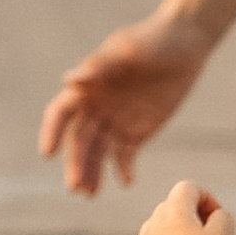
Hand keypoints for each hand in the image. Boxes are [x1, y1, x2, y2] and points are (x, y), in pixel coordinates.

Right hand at [40, 13, 212, 197]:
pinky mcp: (138, 131)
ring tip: (90, 194)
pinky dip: (123, 169)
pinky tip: (126, 181)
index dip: (52, 132)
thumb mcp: (128, 51)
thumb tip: (69, 80)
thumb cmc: (153, 40)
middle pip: (79, 140)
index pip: (61, 113)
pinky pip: (125, 156)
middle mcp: (96, 106)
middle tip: (76, 187)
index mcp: (87, 85)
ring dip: (92, 173)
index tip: (48, 154)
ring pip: (98, 153)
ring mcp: (115, 120)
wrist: (186, 43)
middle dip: (76, 164)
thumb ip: (100, 66)